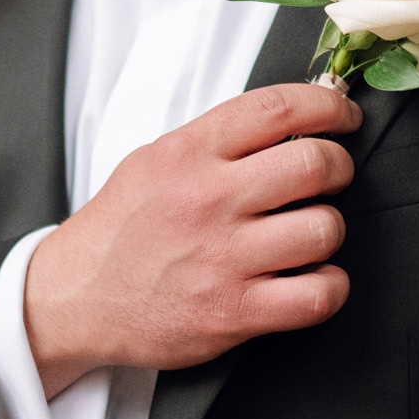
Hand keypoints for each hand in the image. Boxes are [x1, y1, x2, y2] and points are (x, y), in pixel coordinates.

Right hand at [23, 82, 361, 396]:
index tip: (342, 116)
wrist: (76, 299)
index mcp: (190, 154)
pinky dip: (330, 286)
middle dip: (338, 167)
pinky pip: (318, 294)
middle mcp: (209, 200)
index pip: (278, 108)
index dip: (328, 106)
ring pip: (325, 229)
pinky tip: (311, 279)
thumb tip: (291, 122)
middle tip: (331, 176)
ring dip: (329, 230)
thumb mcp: (154, 161)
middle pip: (315, 164)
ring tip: (308, 234)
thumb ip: (217, 142)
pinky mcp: (234, 312)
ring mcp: (224, 258)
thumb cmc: (121, 231)